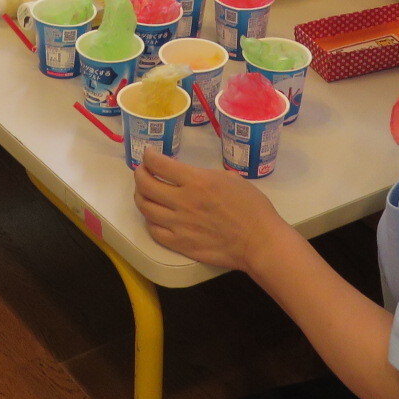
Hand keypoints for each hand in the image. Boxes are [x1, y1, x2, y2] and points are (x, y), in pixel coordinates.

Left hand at [134, 149, 290, 273]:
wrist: (259, 241)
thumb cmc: (252, 207)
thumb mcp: (229, 178)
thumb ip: (203, 176)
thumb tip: (187, 176)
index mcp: (196, 181)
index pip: (158, 164)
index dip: (148, 156)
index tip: (148, 154)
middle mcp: (182, 201)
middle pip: (145, 185)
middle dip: (139, 174)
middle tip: (142, 171)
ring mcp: (178, 225)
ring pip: (145, 208)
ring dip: (140, 196)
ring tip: (144, 192)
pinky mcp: (180, 244)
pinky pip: (154, 231)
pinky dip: (150, 220)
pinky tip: (155, 216)